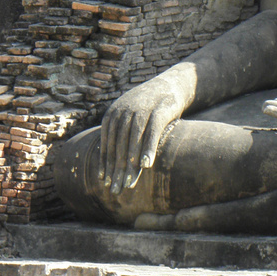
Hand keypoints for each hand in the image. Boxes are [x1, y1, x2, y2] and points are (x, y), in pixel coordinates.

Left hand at [99, 73, 188, 194]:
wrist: (171, 85)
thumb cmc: (149, 107)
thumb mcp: (130, 117)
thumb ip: (119, 135)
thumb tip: (108, 163)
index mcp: (113, 114)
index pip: (107, 144)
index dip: (106, 164)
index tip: (105, 183)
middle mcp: (124, 110)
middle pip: (119, 146)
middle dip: (116, 170)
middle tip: (115, 190)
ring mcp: (142, 109)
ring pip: (133, 142)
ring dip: (130, 165)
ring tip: (129, 184)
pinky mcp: (159, 110)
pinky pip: (152, 133)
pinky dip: (148, 149)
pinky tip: (146, 166)